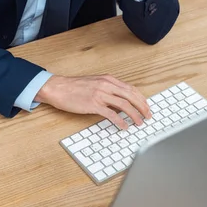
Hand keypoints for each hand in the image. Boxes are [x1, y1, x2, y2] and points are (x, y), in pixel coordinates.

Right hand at [35, 74, 150, 129]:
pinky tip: (124, 126)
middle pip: (131, 96)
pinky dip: (120, 121)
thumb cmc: (74, 87)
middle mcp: (106, 85)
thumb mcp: (94, 83)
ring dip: (134, 115)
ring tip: (139, 123)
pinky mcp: (93, 104)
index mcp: (108, 79)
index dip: (141, 98)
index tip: (146, 106)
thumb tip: (120, 100)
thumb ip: (108, 88)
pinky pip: (111, 114)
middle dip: (142, 107)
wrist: (58, 88)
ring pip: (124, 104)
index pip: (130, 89)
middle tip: (148, 116)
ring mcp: (100, 94)